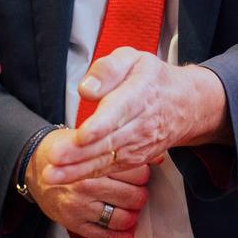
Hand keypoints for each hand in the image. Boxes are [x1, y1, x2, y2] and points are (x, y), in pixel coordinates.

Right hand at [26, 131, 149, 237]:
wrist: (33, 167)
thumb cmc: (63, 154)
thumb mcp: (89, 143)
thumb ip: (119, 150)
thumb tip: (157, 157)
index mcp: (92, 166)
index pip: (135, 173)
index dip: (144, 175)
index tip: (143, 175)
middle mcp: (86, 187)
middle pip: (132, 197)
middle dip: (140, 196)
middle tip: (138, 192)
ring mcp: (80, 208)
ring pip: (121, 219)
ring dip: (132, 216)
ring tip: (132, 210)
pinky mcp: (74, 224)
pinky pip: (104, 236)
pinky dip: (120, 237)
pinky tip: (127, 232)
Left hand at [41, 50, 228, 185]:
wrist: (185, 105)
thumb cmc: (153, 79)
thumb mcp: (133, 59)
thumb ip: (108, 69)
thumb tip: (87, 89)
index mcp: (140, 94)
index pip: (119, 112)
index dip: (100, 126)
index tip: (81, 135)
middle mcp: (140, 124)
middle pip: (108, 141)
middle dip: (79, 153)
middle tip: (54, 158)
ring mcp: (138, 145)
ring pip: (106, 160)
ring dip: (78, 170)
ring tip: (52, 175)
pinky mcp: (134, 159)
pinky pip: (109, 169)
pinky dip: (86, 176)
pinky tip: (65, 178)